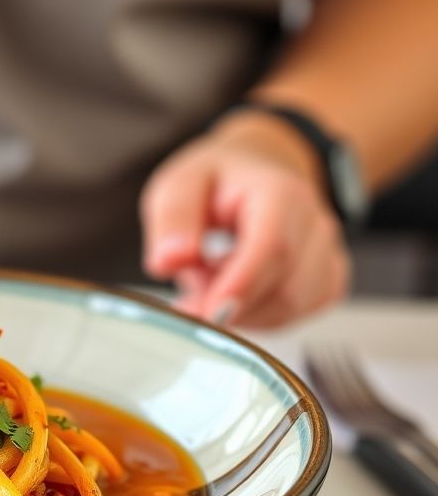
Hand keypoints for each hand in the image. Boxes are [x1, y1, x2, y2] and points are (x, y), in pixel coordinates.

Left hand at [140, 111, 351, 328]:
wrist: (252, 178)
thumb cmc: (215, 184)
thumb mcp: (177, 185)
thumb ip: (172, 219)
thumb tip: (169, 259)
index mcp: (281, 193)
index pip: (273, 246)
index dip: (243, 285)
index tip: (210, 313)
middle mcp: (315, 224)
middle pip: (284, 288)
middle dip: (231, 304)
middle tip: (189, 297)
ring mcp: (326, 256)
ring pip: (287, 310)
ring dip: (241, 310)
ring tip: (212, 279)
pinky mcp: (325, 283)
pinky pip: (290, 317)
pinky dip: (255, 316)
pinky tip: (235, 292)